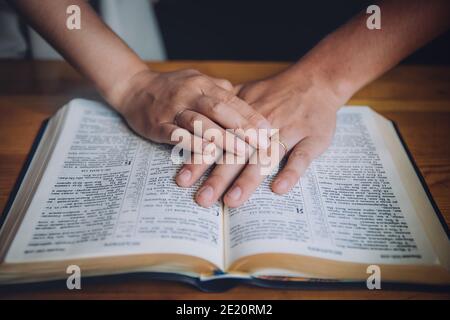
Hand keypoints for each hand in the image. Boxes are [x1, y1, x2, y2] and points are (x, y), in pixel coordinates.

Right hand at [115, 68, 271, 153]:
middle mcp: (188, 94)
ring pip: (198, 123)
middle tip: (260, 144)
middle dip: (240, 128)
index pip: (230, 99)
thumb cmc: (172, 88)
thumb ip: (220, 91)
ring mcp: (172, 110)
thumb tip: (247, 102)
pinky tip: (207, 156)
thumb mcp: (197, 81)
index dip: (249, 114)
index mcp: (202, 84)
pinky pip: (176, 136)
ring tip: (240, 153)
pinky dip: (192, 145)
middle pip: (217, 110)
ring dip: (221, 139)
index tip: (267, 129)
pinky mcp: (157, 125)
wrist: (134, 88)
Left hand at [176, 67, 348, 206]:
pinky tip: (279, 189)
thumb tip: (195, 119)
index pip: (217, 141)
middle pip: (238, 154)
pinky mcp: (312, 139)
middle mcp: (263, 127)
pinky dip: (292, 172)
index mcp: (244, 118)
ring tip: (232, 200)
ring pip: (266, 157)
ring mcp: (288, 132)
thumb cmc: (277, 92)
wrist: (316, 81)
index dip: (199, 159)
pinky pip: (302, 157)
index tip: (182, 180)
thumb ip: (223, 109)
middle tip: (202, 200)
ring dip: (248, 179)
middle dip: (218, 177)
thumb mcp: (247, 94)